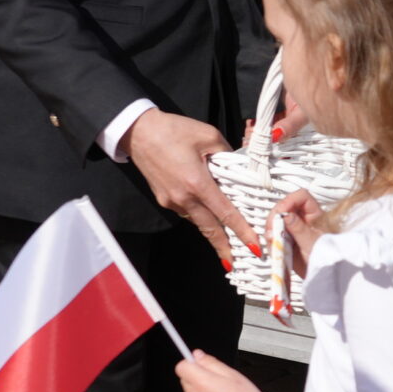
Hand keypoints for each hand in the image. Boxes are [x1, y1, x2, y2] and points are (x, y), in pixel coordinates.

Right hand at [122, 109, 263, 264]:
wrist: (138, 131)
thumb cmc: (173, 130)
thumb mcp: (208, 135)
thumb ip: (228, 154)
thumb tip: (238, 167)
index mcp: (197, 183)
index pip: (225, 213)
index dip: (242, 232)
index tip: (254, 247)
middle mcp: (183, 197)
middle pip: (210, 229)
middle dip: (225, 247)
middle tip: (238, 261)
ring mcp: (171, 200)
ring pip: (198, 220)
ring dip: (212, 230)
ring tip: (228, 238)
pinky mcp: (163, 199)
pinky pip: (186, 212)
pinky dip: (199, 216)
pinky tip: (208, 214)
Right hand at [273, 188, 324, 271]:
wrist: (323, 277)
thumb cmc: (325, 259)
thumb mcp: (312, 243)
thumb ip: (299, 228)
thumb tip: (286, 215)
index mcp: (315, 215)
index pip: (302, 197)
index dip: (289, 201)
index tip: (280, 214)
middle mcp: (304, 219)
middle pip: (285, 207)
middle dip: (275, 217)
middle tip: (272, 230)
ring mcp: (294, 228)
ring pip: (277, 220)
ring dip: (271, 229)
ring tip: (272, 241)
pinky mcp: (287, 239)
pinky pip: (275, 234)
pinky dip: (271, 240)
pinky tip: (273, 247)